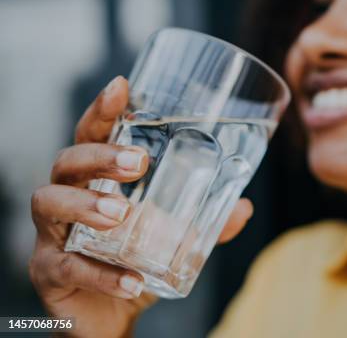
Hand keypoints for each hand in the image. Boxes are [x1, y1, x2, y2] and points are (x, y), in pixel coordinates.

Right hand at [29, 76, 253, 337]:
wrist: (110, 314)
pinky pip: (66, 266)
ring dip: (85, 204)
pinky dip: (101, 273)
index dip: (103, 109)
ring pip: (50, 203)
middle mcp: (68, 197)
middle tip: (136, 161)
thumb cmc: (134, 259)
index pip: (92, 135)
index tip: (122, 85)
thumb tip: (244, 206)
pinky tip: (133, 281)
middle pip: (68, 161)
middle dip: (99, 155)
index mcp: (97, 179)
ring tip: (119, 213)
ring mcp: (53, 234)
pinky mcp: (48, 271)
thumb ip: (205, 222)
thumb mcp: (173, 237)